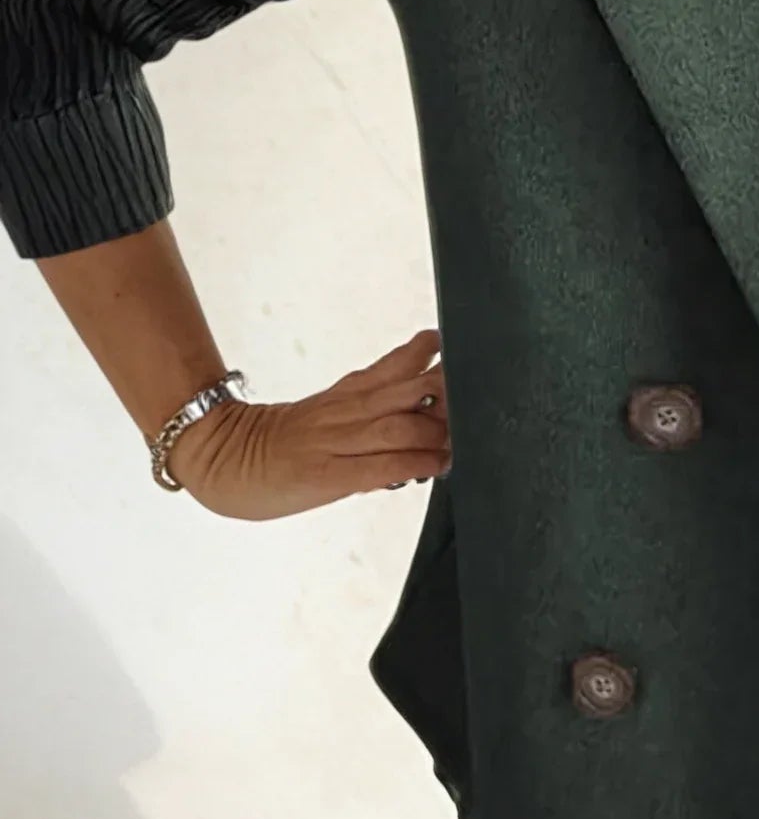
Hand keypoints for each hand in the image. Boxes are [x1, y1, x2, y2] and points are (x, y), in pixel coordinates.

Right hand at [165, 328, 451, 519]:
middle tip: (477, 395)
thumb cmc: (276, 443)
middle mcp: (345, 413)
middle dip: (445, 393)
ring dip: (436, 431)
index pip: (391, 366)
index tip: (449, 343)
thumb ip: (368, 407)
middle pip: (405, 391)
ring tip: (462, 436)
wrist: (221, 459)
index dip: (423, 354)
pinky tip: (434, 465)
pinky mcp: (327, 475)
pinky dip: (411, 464)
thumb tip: (415, 401)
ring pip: (398, 426)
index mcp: (344, 395)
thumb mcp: (326, 412)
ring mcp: (336, 443)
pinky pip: (379, 467)